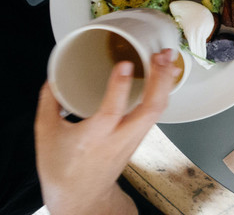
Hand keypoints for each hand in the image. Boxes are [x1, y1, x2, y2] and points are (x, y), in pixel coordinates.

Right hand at [35, 49, 179, 214]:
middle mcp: (119, 138)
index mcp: (93, 138)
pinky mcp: (140, 136)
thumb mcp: (45, 134)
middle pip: (149, 109)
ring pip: (158, 110)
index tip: (125, 64)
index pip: (111, 112)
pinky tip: (167, 74)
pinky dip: (163, 91)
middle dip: (160, 80)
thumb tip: (54, 76)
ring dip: (166, 82)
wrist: (81, 197)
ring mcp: (134, 138)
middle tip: (161, 56)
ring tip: (168, 58)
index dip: (119, 87)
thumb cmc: (62, 168)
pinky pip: (157, 112)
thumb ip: (49, 102)